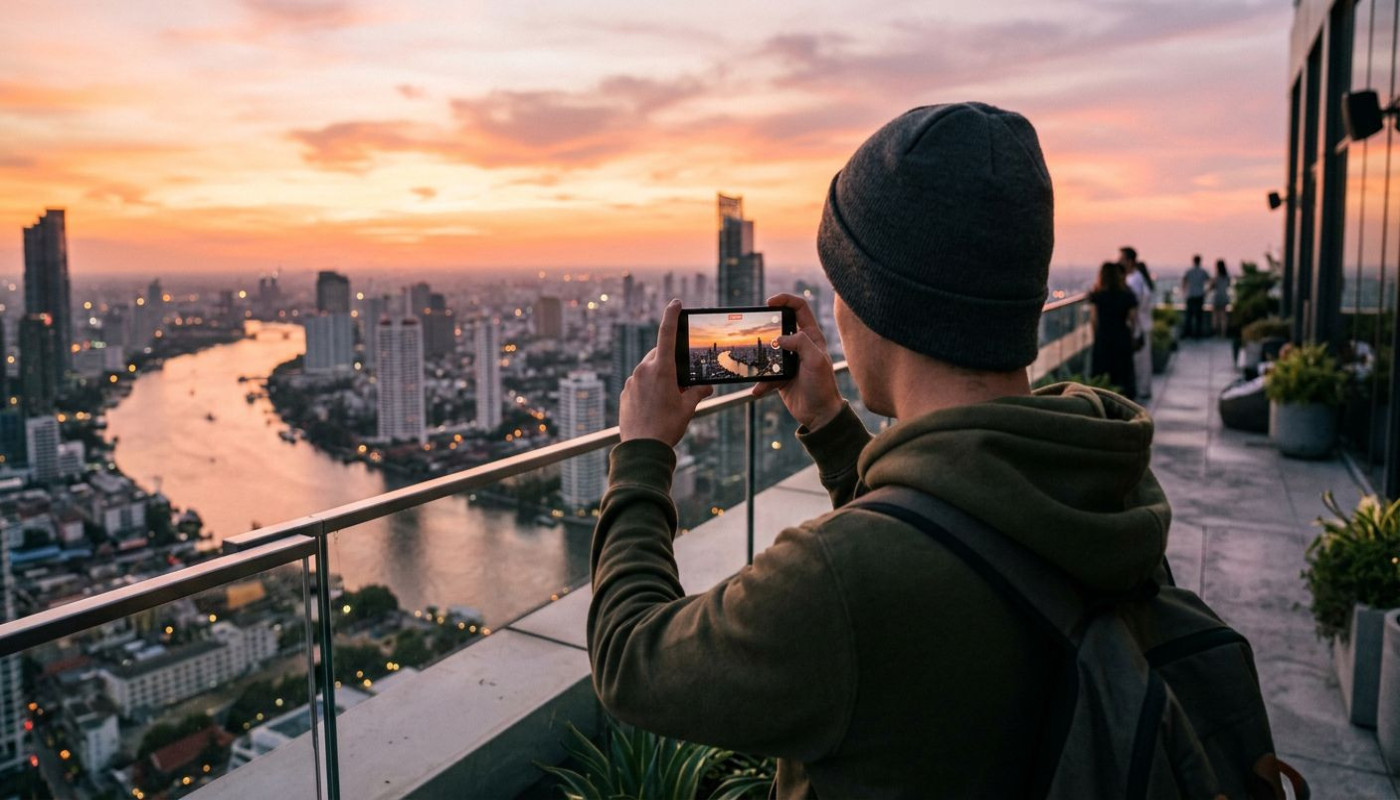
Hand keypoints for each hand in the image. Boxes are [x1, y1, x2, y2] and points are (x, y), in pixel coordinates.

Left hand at [618, 299, 713, 445]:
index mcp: (662, 369)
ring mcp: (632, 381)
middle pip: (659, 355)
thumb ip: (698, 392)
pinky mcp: (625, 393)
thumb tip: (706, 387)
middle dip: (670, 362)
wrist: (641, 448)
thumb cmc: (667, 427)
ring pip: (649, 370)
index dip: (671, 315)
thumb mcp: (688, 409)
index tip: (675, 303)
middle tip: (681, 382)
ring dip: (659, 377)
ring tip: (668, 400)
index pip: (667, 334)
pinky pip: (639, 383)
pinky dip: (648, 388)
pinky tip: (655, 407)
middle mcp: (644, 370)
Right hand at [751, 293, 842, 430]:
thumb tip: (779, 338)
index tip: (769, 303)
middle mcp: (800, 346)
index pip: (800, 308)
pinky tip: (758, 390)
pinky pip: (765, 374)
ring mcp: (789, 361)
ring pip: (768, 351)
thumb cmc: (823, 386)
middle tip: (756, 333)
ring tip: (755, 366)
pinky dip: (760, 382)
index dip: (785, 300)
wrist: (820, 415)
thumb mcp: (816, 361)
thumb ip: (800, 344)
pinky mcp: (781, 376)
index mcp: (812, 337)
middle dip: (766, 329)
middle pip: (779, 327)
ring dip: (760, 359)